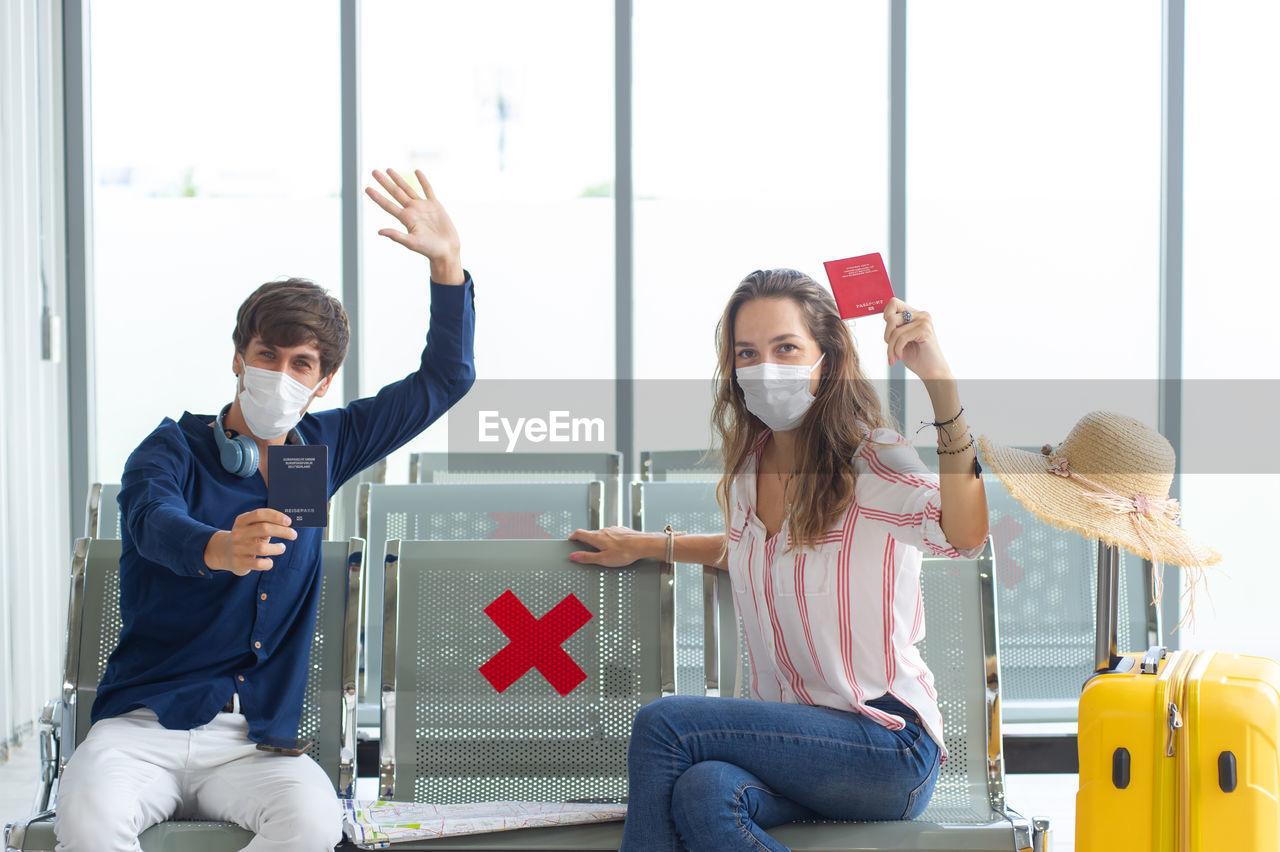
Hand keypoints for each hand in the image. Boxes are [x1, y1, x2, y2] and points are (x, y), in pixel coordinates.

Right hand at [204, 509, 296, 576]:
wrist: (223, 552)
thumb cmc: (246, 538)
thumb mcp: (252, 527)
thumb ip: (266, 524)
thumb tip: (288, 525)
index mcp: (242, 521)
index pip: (260, 514)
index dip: (276, 516)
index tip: (289, 521)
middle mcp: (238, 533)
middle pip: (264, 528)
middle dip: (282, 531)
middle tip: (293, 535)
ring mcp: (237, 548)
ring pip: (262, 548)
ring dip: (277, 548)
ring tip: (282, 547)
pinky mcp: (238, 562)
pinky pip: (258, 564)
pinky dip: (268, 563)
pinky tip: (269, 561)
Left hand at [365, 168, 463, 282]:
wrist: (447, 250)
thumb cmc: (429, 250)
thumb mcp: (412, 243)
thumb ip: (396, 236)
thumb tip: (379, 231)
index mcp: (405, 219)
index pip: (387, 205)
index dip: (377, 197)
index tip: (366, 188)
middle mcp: (412, 210)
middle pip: (395, 193)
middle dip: (384, 182)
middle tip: (373, 171)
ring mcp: (423, 207)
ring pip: (408, 189)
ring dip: (398, 179)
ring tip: (388, 169)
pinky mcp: (435, 205)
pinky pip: (427, 189)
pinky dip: (423, 180)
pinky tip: (416, 171)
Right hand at [567, 526, 659, 566]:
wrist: (643, 545)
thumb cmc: (625, 552)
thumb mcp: (603, 559)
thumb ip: (587, 557)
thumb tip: (574, 556)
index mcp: (597, 537)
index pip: (579, 533)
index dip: (573, 537)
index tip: (570, 540)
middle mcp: (604, 531)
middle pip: (590, 533)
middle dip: (585, 540)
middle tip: (583, 548)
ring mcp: (614, 530)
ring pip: (602, 533)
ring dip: (598, 540)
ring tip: (599, 549)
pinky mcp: (622, 531)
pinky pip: (612, 534)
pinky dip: (609, 540)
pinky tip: (614, 547)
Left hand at [883, 297, 951, 380]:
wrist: (931, 372)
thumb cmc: (916, 357)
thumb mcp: (900, 339)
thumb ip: (894, 327)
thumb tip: (885, 317)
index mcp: (914, 314)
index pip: (893, 303)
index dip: (886, 316)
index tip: (888, 333)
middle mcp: (920, 315)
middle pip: (891, 317)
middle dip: (887, 335)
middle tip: (891, 348)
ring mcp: (924, 321)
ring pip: (895, 331)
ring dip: (891, 348)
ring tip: (894, 357)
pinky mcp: (925, 330)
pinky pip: (901, 338)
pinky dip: (897, 350)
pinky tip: (900, 357)